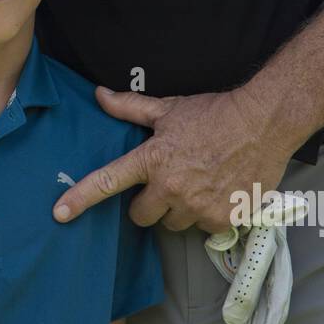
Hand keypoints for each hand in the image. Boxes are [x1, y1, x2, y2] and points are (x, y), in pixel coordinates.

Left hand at [52, 85, 295, 235]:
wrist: (264, 123)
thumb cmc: (215, 113)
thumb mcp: (169, 108)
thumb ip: (131, 107)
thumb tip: (99, 95)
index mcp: (153, 159)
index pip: (108, 181)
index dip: (80, 198)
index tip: (59, 214)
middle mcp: (171, 187)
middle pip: (141, 217)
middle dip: (149, 205)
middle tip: (167, 185)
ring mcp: (198, 207)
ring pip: (174, 224)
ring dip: (180, 210)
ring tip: (199, 184)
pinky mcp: (223, 220)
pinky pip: (204, 229)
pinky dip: (210, 215)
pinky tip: (220, 192)